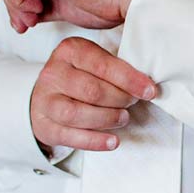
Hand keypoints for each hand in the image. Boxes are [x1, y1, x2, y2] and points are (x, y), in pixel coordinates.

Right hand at [31, 37, 156, 151]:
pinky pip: (69, 136)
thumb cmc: (80, 76)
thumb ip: (116, 69)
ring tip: (123, 118)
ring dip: (108, 119)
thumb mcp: (94, 61)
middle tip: (132, 102)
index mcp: (70, 51)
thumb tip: (146, 86)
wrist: (47, 95)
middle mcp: (53, 73)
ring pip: (77, 114)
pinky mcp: (44, 125)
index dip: (129, 80)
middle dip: (120, 99)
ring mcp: (45, 100)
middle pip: (91, 91)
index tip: (149, 91)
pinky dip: (95, 141)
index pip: (102, 65)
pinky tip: (113, 141)